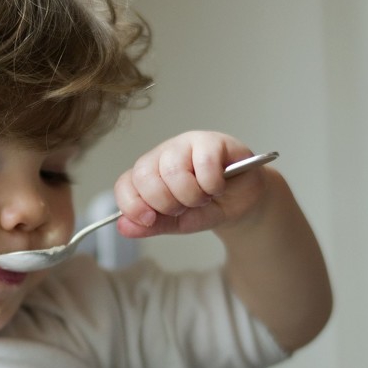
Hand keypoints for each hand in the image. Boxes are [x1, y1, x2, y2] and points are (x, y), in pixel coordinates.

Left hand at [113, 131, 267, 238]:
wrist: (243, 203)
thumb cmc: (209, 207)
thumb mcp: (177, 222)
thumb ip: (151, 224)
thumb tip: (124, 226)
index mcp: (149, 173)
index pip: (125, 184)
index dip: (132, 205)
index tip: (149, 219)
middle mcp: (163, 155)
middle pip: (145, 177)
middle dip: (167, 203)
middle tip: (186, 207)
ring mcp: (186, 144)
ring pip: (173, 170)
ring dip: (192, 195)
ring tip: (205, 197)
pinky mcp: (212, 141)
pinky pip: (204, 164)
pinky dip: (212, 185)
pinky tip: (219, 186)